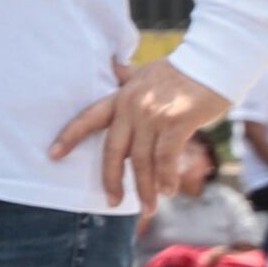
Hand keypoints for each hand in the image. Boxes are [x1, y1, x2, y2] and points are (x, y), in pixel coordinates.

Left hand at [52, 55, 229, 204]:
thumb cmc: (184, 69)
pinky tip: (168, 191)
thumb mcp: (148, 71)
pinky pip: (165, 158)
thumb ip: (129, 76)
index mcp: (121, 96)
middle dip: (112, 180)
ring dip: (145, 188)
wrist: (214, 59)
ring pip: (141, 160)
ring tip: (149, 207)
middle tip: (113, 202)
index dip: (69, 137)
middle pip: (114, 150)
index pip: (89, 118)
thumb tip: (115, 66)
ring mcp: (152, 115)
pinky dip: (166, 178)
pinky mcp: (176, 122)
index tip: (53, 155)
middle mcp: (132, 106)